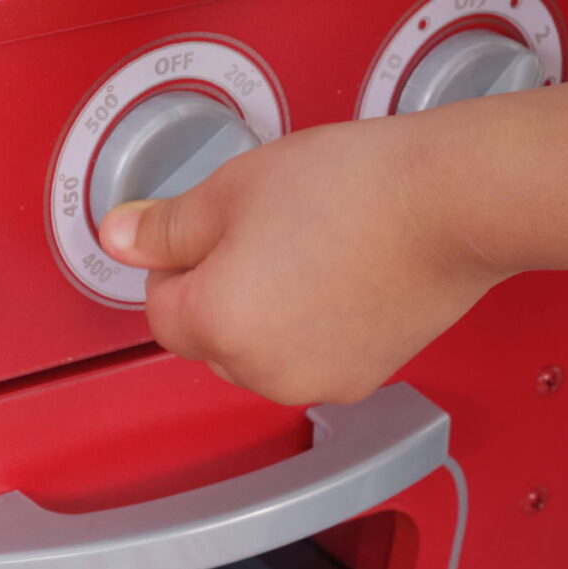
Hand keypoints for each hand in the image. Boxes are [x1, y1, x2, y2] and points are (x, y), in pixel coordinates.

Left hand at [99, 119, 503, 407]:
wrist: (449, 204)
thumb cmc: (351, 188)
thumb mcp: (232, 186)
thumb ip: (165, 225)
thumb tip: (118, 238)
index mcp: (216, 325)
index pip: (160, 309)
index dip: (176, 263)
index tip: (206, 229)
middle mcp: (261, 371)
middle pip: (211, 338)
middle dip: (222, 290)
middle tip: (264, 228)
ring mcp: (316, 382)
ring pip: (262, 352)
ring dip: (268, 313)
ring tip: (311, 248)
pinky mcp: (363, 379)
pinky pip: (313, 357)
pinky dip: (316, 326)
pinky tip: (343, 274)